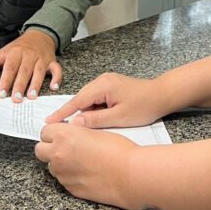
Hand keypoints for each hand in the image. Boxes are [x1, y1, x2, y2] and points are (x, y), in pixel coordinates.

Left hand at [0, 29, 61, 100]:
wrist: (39, 35)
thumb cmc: (19, 47)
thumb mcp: (2, 52)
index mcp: (15, 53)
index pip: (9, 68)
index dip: (5, 81)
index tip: (1, 94)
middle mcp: (28, 55)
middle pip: (24, 71)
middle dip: (20, 86)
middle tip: (16, 99)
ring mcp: (41, 59)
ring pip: (39, 72)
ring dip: (36, 84)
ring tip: (31, 96)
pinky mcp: (52, 62)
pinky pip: (56, 70)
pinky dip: (56, 79)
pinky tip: (53, 87)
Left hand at [35, 122, 136, 208]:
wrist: (130, 175)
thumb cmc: (118, 150)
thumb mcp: (95, 130)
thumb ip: (77, 131)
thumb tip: (70, 130)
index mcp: (64, 136)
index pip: (45, 131)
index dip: (54, 132)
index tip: (61, 133)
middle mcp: (58, 155)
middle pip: (40, 150)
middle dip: (49, 147)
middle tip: (64, 146)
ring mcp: (62, 174)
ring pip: (51, 166)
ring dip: (59, 162)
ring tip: (80, 161)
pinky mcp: (70, 188)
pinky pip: (63, 179)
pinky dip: (70, 175)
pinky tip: (86, 172)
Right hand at [44, 72, 169, 127]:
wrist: (162, 95)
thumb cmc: (144, 106)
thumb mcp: (119, 118)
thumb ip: (96, 120)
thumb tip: (74, 124)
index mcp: (103, 86)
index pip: (77, 101)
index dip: (62, 113)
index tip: (49, 122)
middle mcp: (102, 80)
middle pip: (80, 99)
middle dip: (70, 114)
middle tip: (58, 129)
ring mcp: (106, 81)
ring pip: (88, 99)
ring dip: (83, 113)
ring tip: (77, 128)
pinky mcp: (110, 86)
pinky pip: (95, 98)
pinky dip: (92, 109)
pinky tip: (92, 120)